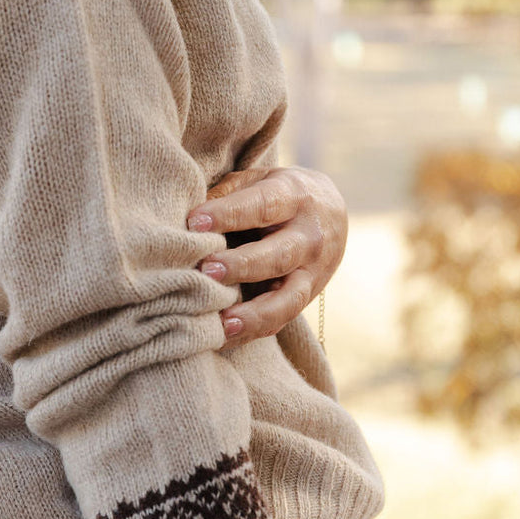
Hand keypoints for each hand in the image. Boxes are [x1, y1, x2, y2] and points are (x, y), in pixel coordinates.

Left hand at [186, 166, 347, 350]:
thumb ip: (226, 194)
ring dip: (255, 313)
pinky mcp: (308, 297)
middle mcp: (310, 235)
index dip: (229, 214)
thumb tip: (190, 219)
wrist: (329, 213)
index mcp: (294, 196)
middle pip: (279, 255)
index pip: (262, 206)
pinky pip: (283, 320)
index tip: (194, 222)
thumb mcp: (257, 180)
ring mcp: (314, 271)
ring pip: (289, 298)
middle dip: (242, 265)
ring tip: (222, 322)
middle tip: (207, 270)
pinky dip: (254, 331)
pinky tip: (226, 338)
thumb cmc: (275, 194)